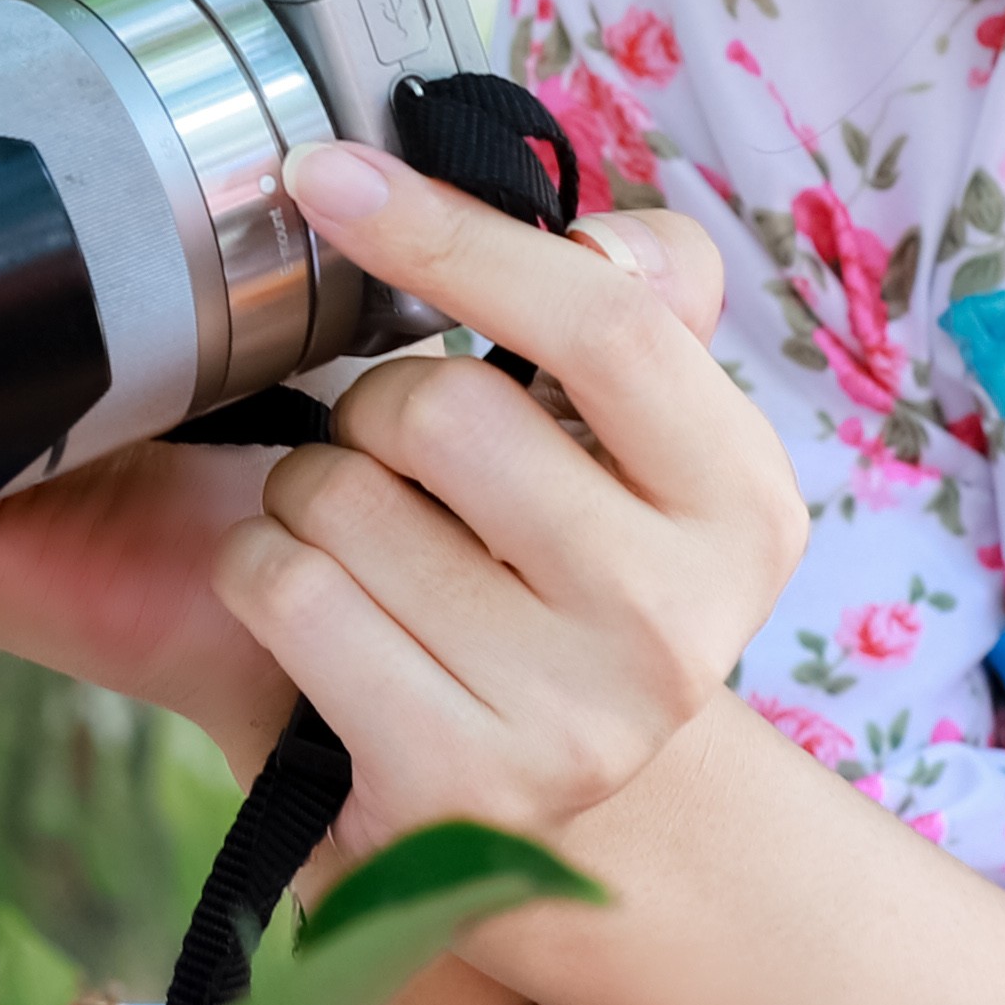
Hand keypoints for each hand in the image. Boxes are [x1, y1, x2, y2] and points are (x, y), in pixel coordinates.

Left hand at [217, 132, 797, 853]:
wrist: (533, 833)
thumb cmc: (549, 586)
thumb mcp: (627, 447)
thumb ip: (633, 300)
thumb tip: (600, 230)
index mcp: (742, 504)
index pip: (608, 315)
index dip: (455, 231)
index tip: (325, 171)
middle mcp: (681, 624)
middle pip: (444, 405)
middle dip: (371, 410)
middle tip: (397, 472)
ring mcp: (573, 720)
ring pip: (339, 496)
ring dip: (306, 499)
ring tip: (369, 559)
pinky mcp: (450, 787)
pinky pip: (285, 591)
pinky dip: (261, 578)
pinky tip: (319, 630)